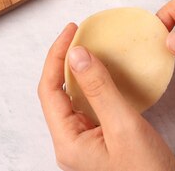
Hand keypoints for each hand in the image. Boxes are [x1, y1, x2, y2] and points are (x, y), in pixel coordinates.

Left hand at [38, 23, 174, 170]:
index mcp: (68, 142)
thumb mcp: (124, 126)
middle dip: (66, 61)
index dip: (56, 56)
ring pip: (74, 99)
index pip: (49, 89)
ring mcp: (86, 144)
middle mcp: (71, 143)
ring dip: (81, 72)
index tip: (71, 31)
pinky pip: (91, 107)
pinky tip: (108, 75)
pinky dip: (96, 87)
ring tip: (93, 48)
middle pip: (57, 92)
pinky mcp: (102, 143)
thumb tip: (76, 54)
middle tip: (80, 34)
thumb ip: (99, 88)